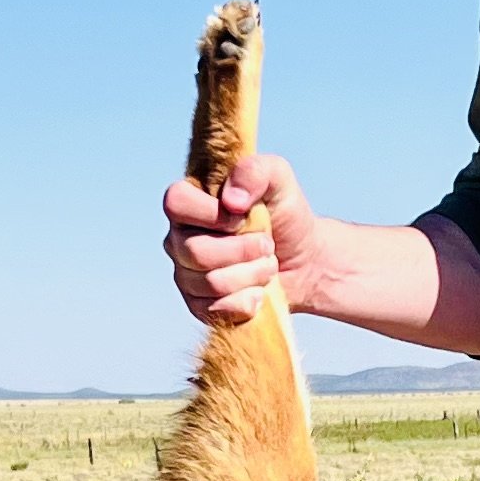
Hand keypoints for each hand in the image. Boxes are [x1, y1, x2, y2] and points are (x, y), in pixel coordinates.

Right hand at [162, 150, 311, 326]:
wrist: (305, 260)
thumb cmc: (285, 216)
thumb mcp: (278, 179)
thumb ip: (254, 171)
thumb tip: (231, 200)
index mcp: (190, 203)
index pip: (175, 203)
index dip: (210, 213)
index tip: (241, 216)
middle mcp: (180, 239)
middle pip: (195, 251)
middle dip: (243, 250)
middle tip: (267, 245)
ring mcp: (187, 275)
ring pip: (210, 282)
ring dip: (252, 274)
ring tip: (268, 265)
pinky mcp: (200, 306)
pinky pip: (216, 309)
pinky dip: (248, 300)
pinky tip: (258, 290)